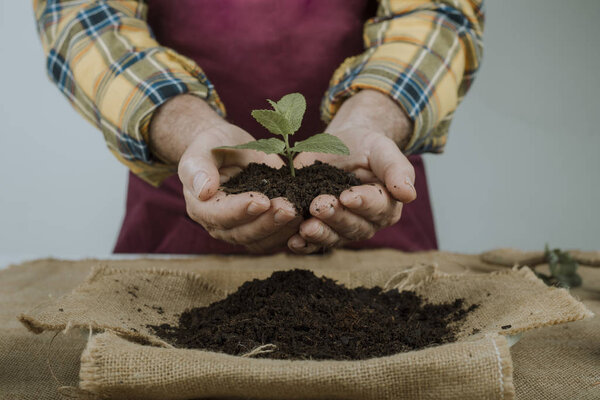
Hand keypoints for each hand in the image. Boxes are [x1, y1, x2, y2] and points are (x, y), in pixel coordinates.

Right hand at [150, 95, 300, 252]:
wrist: (232, 149)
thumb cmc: (214, 145)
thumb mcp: (203, 148)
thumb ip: (198, 167)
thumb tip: (203, 190)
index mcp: (201, 208)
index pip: (219, 216)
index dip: (240, 210)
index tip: (261, 200)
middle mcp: (220, 226)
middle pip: (243, 233)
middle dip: (267, 222)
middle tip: (289, 208)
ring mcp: (241, 230)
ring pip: (261, 241)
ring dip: (282, 229)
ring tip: (300, 212)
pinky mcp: (262, 229)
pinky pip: (276, 239)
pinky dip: (291, 232)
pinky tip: (307, 219)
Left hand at [288, 90, 416, 252]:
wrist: (340, 146)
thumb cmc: (366, 147)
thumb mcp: (382, 150)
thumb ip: (396, 170)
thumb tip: (409, 194)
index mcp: (386, 205)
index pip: (376, 207)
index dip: (362, 203)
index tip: (348, 196)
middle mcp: (366, 223)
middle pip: (353, 226)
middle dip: (336, 217)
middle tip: (319, 206)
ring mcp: (342, 230)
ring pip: (333, 238)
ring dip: (319, 234)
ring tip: (306, 227)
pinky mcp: (320, 230)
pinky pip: (313, 243)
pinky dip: (303, 245)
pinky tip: (293, 242)